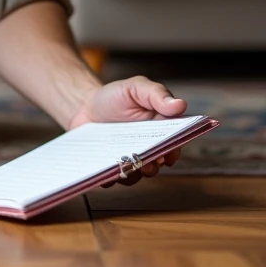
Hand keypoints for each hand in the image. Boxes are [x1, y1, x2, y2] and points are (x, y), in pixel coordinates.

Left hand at [68, 75, 187, 186]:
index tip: (169, 151)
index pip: (176, 142)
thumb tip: (180, 105)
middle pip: (158, 161)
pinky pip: (115, 179)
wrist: (85, 106)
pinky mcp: (113, 167)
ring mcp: (131, 159)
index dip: (174, 148)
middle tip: (149, 162)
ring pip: (138, 174)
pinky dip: (111, 178)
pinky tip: (105, 170)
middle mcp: (150, 147)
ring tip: (125, 166)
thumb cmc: (115, 96)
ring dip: (134, 173)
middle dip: (155, 164)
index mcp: (161, 128)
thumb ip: (156, 94)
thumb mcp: (136, 87)